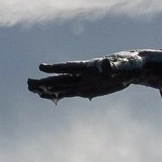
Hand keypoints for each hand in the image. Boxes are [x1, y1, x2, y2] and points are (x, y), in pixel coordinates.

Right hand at [29, 52, 161, 99]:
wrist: (134, 68)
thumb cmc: (131, 64)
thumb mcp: (125, 66)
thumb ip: (115, 66)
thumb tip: (107, 65)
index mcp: (91, 67)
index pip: (70, 67)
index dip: (56, 67)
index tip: (41, 67)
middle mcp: (84, 74)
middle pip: (61, 78)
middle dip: (45, 81)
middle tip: (28, 83)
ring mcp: (84, 82)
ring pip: (62, 86)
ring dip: (48, 88)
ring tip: (32, 90)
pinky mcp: (87, 89)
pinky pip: (70, 92)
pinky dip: (58, 95)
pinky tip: (48, 96)